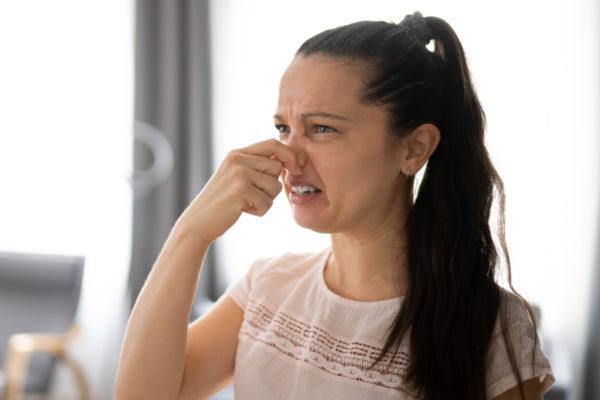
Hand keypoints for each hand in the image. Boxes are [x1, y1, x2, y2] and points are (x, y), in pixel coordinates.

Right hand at [175, 139, 299, 244]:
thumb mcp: (237, 176)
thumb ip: (257, 166)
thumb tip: (287, 160)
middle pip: (277, 167)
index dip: (290, 155)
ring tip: (247, 203)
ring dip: (266, 200)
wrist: (198, 222)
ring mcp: (239, 173)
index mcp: (237, 153)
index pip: (273, 143)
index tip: (297, 168)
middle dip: (272, 186)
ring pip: (275, 186)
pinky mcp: (241, 190)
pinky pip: (268, 202)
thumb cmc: (223, 202)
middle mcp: (237, 159)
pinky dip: (260, 211)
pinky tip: (244, 211)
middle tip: (254, 195)